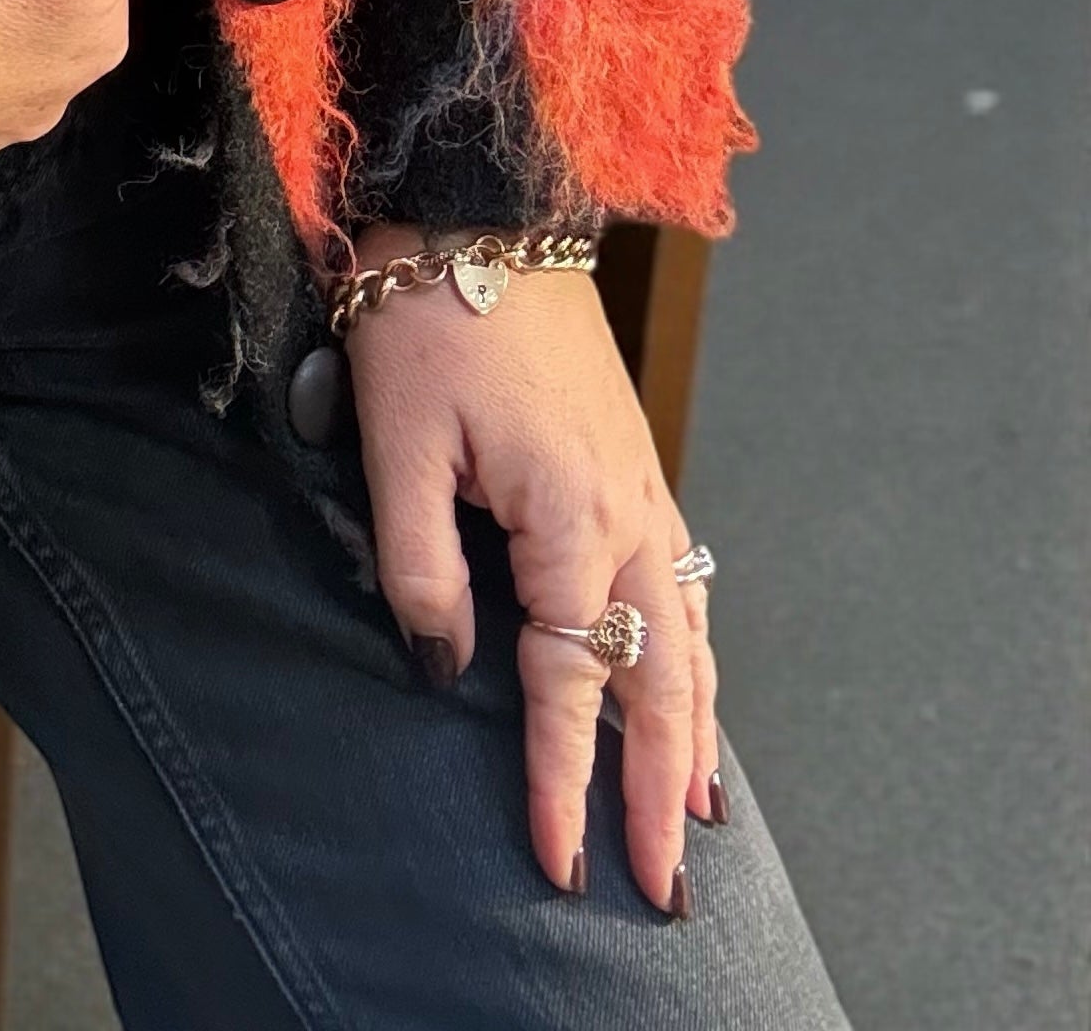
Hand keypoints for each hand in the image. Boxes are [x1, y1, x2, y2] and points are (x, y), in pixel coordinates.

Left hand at [344, 227, 720, 911]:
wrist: (477, 212)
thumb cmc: (429, 317)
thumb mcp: (396, 444)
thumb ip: (418, 565)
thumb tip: (442, 665)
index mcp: (570, 514)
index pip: (571, 680)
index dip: (561, 778)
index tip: (559, 860)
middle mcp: (626, 510)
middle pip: (660, 680)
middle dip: (661, 789)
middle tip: (660, 882)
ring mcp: (641, 485)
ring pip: (686, 636)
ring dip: (693, 731)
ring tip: (698, 814)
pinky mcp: (632, 462)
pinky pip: (681, 585)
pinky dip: (693, 655)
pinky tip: (687, 684)